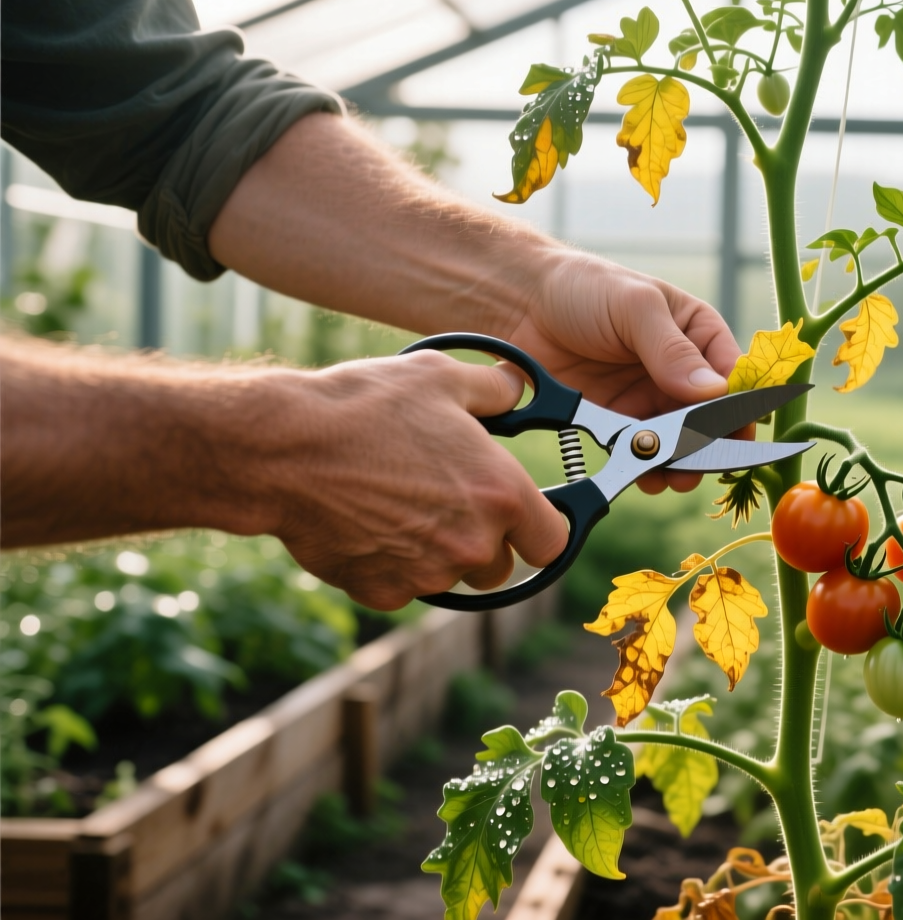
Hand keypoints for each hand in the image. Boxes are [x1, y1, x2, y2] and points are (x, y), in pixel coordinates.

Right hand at [262, 351, 568, 608]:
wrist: (282, 450)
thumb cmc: (365, 408)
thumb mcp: (440, 378)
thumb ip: (496, 390)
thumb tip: (519, 389)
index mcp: (501, 495)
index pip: (553, 542)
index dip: (542, 529)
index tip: (528, 516)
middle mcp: (472, 543)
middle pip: (500, 565)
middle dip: (485, 540)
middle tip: (451, 501)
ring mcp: (427, 574)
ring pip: (452, 577)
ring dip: (439, 553)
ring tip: (403, 504)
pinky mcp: (382, 591)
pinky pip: (404, 586)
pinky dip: (393, 565)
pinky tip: (369, 523)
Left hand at [506, 250, 743, 494]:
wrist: (519, 304)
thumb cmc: (584, 289)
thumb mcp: (634, 307)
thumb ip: (672, 349)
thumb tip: (714, 390)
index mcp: (696, 332)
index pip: (731, 372)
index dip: (738, 404)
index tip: (736, 431)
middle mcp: (679, 368)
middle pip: (709, 416)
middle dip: (709, 444)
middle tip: (702, 463)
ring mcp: (649, 396)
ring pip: (679, 440)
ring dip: (681, 462)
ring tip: (675, 477)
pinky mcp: (619, 420)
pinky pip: (642, 450)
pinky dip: (648, 467)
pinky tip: (648, 476)